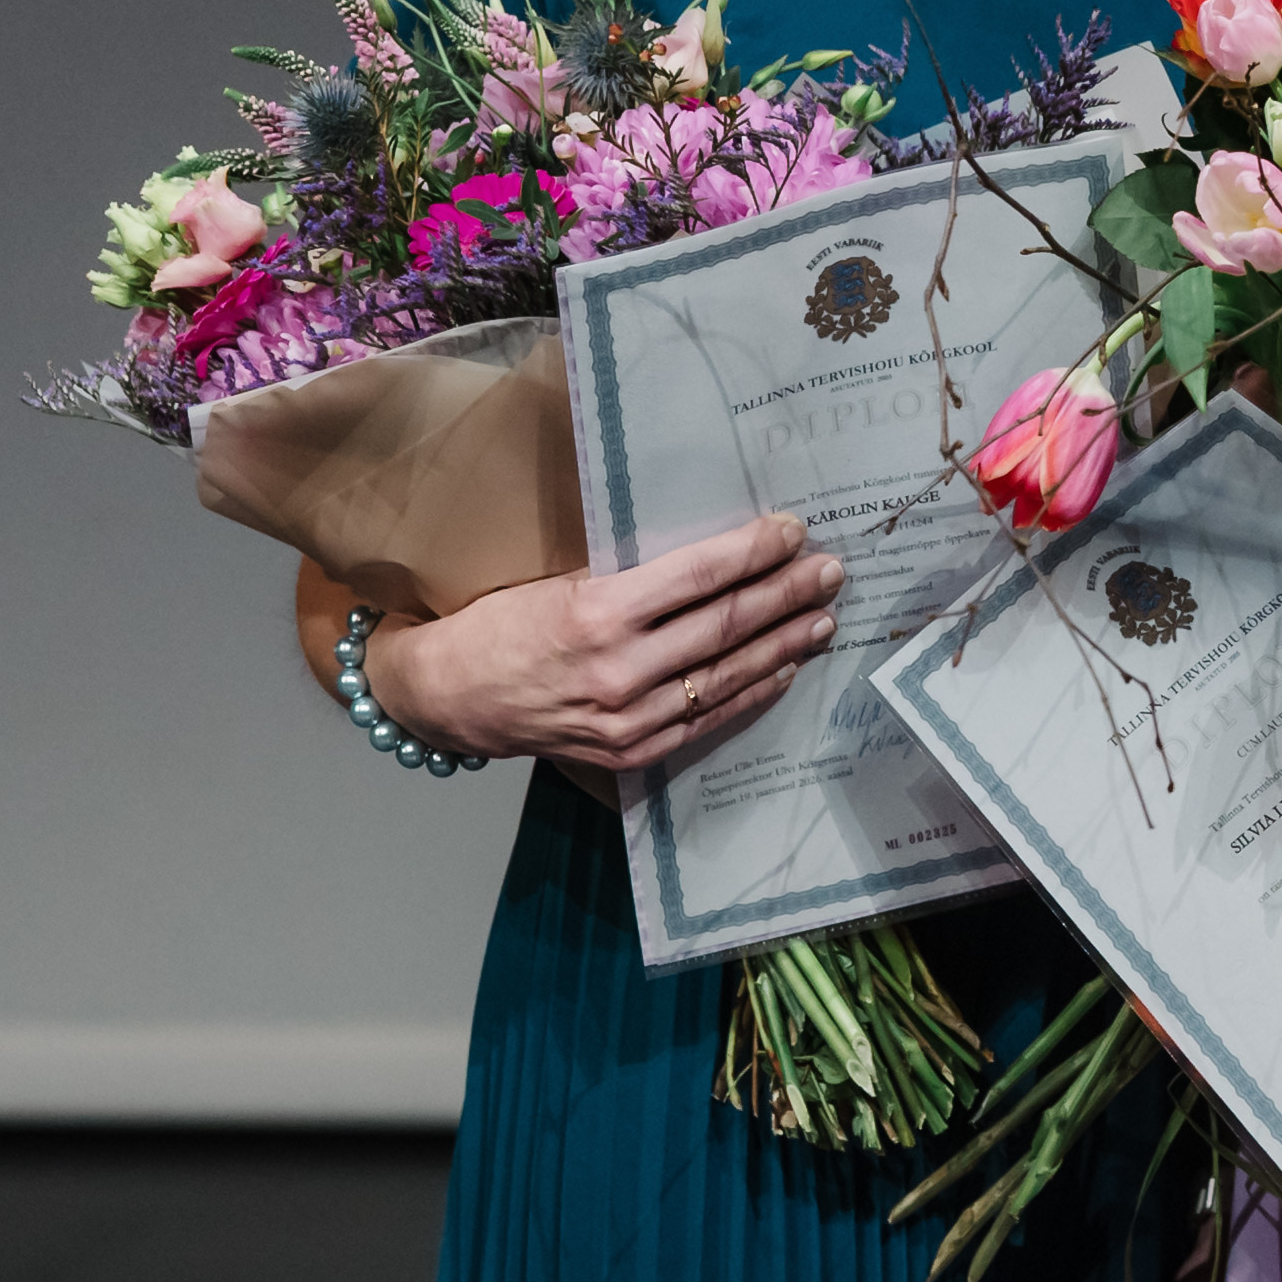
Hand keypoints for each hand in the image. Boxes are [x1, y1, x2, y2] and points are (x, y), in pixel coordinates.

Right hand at [363, 518, 842, 775]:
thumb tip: (714, 556)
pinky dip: (753, 691)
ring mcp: (629, 718)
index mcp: (598, 614)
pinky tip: (785, 667)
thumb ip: (632, 578)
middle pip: (726, 625)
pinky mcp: (632, 750)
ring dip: (784, 643)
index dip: (755, 552)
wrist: (450, 697)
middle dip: (787, 593)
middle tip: (831, 570)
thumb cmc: (502, 625)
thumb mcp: (560, 583)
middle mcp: (620, 670)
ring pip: (728, 674)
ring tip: (823, 616)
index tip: (794, 530)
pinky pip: (709, 719)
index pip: (700, 577)